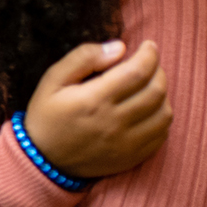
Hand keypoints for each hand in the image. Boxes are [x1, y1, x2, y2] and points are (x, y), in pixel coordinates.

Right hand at [23, 39, 171, 180]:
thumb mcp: (53, 79)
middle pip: (156, 91)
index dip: (150, 54)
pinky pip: (161, 135)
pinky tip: (148, 110)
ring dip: (162, 95)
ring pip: (164, 113)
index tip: (148, 46)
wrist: (42, 160)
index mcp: (93, 100)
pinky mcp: (132, 157)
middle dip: (158, 71)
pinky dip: (161, 118)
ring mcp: (126, 143)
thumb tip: (120, 47)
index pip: (137, 72)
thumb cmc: (47, 115)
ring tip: (149, 86)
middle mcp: (114, 122)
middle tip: (149, 64)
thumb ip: (83, 58)